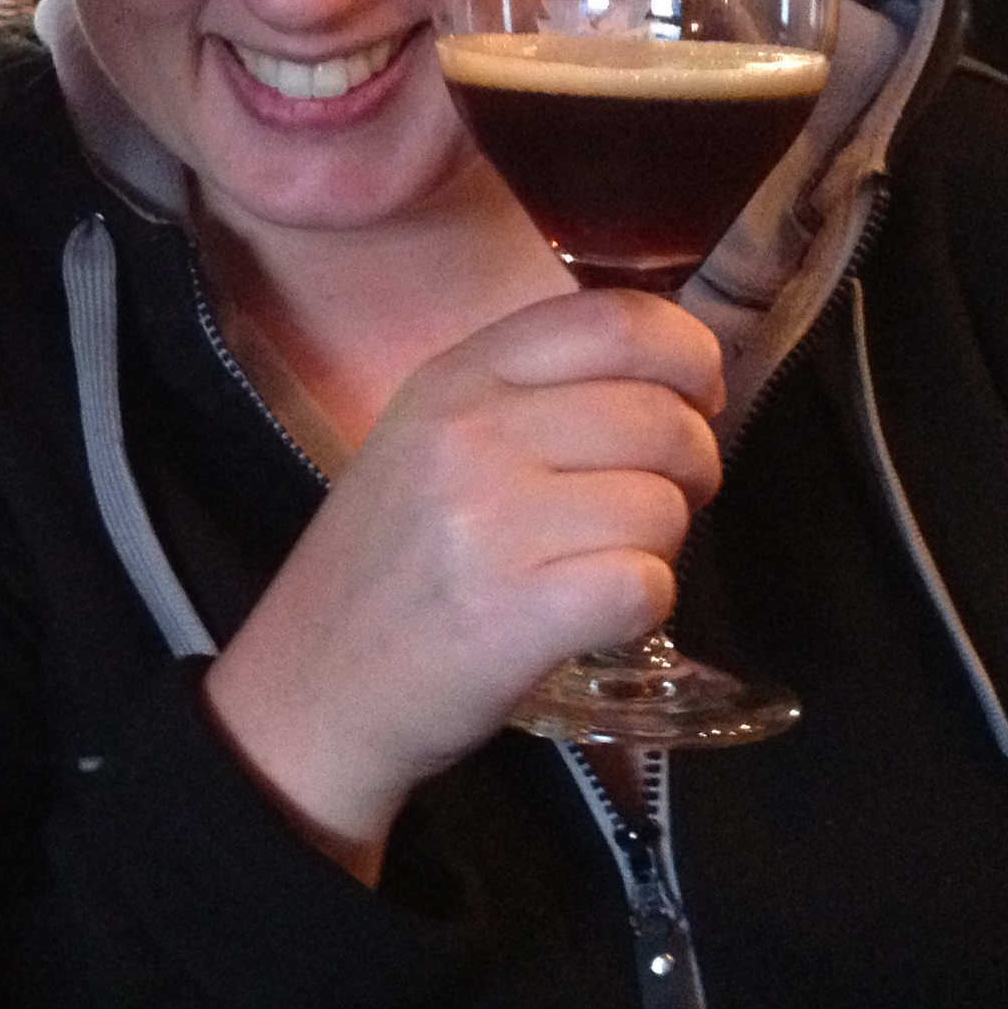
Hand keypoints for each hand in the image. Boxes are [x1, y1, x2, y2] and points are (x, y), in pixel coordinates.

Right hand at [201, 290, 724, 877]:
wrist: (310, 687)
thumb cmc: (387, 566)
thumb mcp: (428, 440)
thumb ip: (531, 393)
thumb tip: (675, 385)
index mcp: (454, 376)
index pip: (617, 321)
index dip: (688, 356)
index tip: (697, 399)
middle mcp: (469, 432)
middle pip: (661, 417)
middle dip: (693, 467)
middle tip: (658, 505)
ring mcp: (488, 521)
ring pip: (662, 506)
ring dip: (659, 548)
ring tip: (600, 568)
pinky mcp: (514, 612)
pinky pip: (645, 586)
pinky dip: (641, 609)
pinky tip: (594, 618)